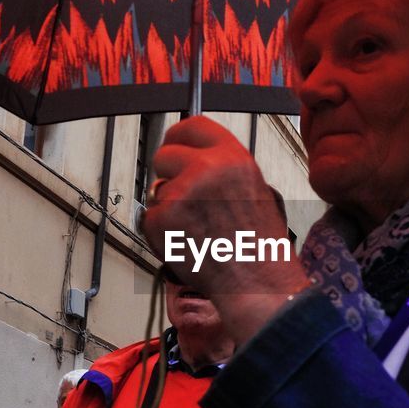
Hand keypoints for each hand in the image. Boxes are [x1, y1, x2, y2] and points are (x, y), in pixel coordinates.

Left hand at [142, 117, 308, 339]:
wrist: (257, 281)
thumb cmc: (259, 244)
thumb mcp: (254, 188)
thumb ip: (222, 169)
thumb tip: (192, 160)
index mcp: (233, 158)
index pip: (192, 126)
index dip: (179, 137)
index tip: (175, 145)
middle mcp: (206, 169)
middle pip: (164, 154)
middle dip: (169, 175)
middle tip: (186, 199)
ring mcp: (181, 193)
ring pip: (157, 190)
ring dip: (168, 207)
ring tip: (196, 229)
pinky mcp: (162, 220)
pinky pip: (150, 218)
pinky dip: (161, 233)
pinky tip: (187, 243)